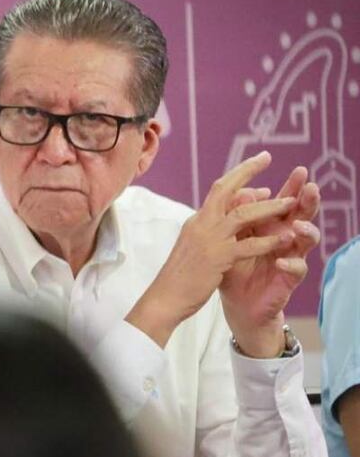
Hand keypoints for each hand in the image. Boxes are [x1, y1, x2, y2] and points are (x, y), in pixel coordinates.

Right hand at [126, 152, 299, 348]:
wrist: (164, 298)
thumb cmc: (180, 277)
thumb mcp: (195, 247)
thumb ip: (211, 230)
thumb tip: (229, 215)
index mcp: (196, 221)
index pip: (219, 190)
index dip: (239, 175)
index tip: (258, 165)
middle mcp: (201, 224)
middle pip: (227, 189)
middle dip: (248, 171)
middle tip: (267, 158)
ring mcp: (210, 240)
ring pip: (244, 215)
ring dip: (270, 207)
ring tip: (291, 202)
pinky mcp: (218, 258)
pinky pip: (249, 245)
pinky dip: (269, 240)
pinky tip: (286, 238)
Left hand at [220, 158, 319, 356]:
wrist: (236, 302)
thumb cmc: (234, 267)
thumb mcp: (231, 239)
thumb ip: (236, 217)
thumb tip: (241, 191)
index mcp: (270, 225)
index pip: (282, 200)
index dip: (289, 185)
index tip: (295, 168)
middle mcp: (284, 237)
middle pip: (300, 214)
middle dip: (307, 200)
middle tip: (310, 186)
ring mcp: (290, 256)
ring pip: (307, 239)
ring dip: (305, 231)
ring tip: (297, 226)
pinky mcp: (289, 278)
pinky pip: (296, 269)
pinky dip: (289, 264)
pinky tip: (280, 261)